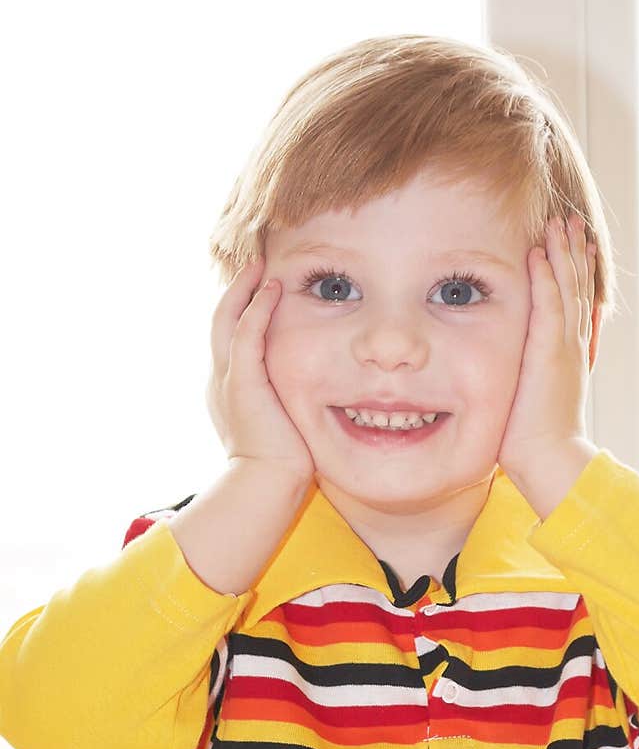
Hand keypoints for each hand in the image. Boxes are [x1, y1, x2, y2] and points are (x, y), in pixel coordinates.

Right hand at [207, 255, 315, 476]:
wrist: (266, 484)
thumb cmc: (280, 466)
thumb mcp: (281, 426)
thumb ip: (286, 405)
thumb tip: (308, 399)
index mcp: (227, 390)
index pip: (230, 340)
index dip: (241, 312)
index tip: (258, 291)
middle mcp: (220, 379)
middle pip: (220, 321)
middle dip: (236, 291)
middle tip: (254, 264)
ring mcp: (226, 379)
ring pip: (227, 320)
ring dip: (244, 289)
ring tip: (259, 265)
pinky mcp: (241, 382)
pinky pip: (245, 334)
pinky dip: (256, 308)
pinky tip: (271, 288)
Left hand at [498, 212, 596, 481]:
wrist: (548, 459)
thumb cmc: (534, 440)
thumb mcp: (534, 399)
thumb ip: (529, 377)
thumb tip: (517, 373)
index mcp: (568, 354)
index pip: (572, 303)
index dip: (574, 272)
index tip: (574, 245)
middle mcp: (570, 345)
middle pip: (576, 287)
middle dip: (574, 252)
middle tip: (574, 221)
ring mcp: (563, 347)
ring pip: (567, 289)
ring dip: (564, 253)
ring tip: (563, 222)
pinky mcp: (549, 354)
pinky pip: (548, 307)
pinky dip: (546, 279)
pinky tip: (540, 254)